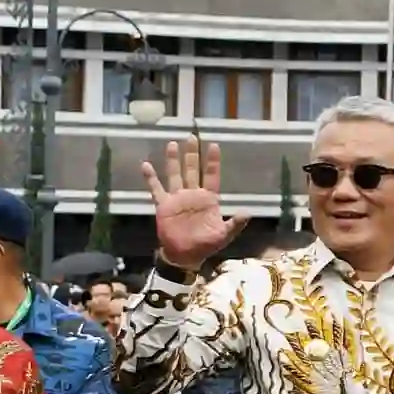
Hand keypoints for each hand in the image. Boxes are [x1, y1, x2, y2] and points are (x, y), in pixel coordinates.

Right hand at [141, 135, 239, 270]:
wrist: (185, 256)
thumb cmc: (206, 245)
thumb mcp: (224, 235)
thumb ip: (235, 224)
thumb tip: (247, 213)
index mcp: (209, 199)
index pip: (212, 176)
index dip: (212, 162)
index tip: (213, 145)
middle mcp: (193, 194)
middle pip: (193, 170)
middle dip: (192, 154)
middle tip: (191, 137)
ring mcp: (177, 198)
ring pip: (175, 174)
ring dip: (173, 160)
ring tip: (172, 144)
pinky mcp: (164, 206)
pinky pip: (156, 189)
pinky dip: (151, 178)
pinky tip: (146, 165)